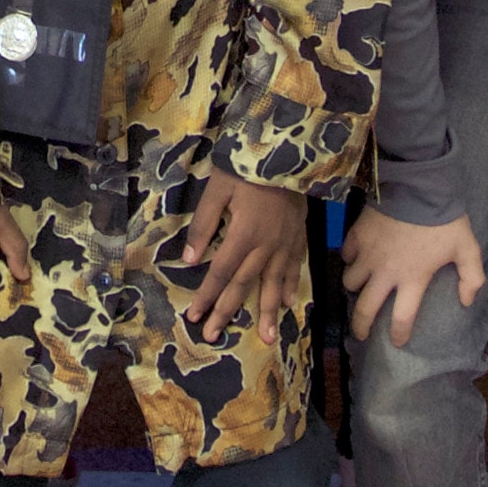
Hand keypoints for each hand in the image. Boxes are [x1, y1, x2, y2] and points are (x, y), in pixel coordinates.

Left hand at [180, 172, 308, 341]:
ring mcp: (286, 243)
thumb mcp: (217, 190)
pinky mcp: (298, 235)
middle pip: (244, 285)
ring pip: (274, 284)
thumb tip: (188, 259)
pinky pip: (294, 267)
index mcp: (243, 235)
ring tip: (267, 338)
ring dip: (268, 313)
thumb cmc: (246, 166)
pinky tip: (288, 304)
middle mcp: (266, 246)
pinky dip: (290, 287)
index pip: (220, 274)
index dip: (206, 297)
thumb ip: (204, 226)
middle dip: (227, 312)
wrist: (287, 148)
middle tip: (215, 336)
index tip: (194, 317)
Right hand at [339, 204, 486, 346]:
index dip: (398, 333)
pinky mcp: (357, 235)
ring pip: (350, 282)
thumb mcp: (467, 249)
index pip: (402, 317)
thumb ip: (471, 278)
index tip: (396, 341)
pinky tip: (357, 258)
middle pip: (365, 308)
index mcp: (412, 279)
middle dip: (360, 326)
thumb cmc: (443, 220)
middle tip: (360, 333)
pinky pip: (346, 255)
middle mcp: (385, 273)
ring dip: (355, 288)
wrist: (417, 186)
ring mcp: (368, 254)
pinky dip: (350, 259)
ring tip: (360, 288)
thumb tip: (466, 301)